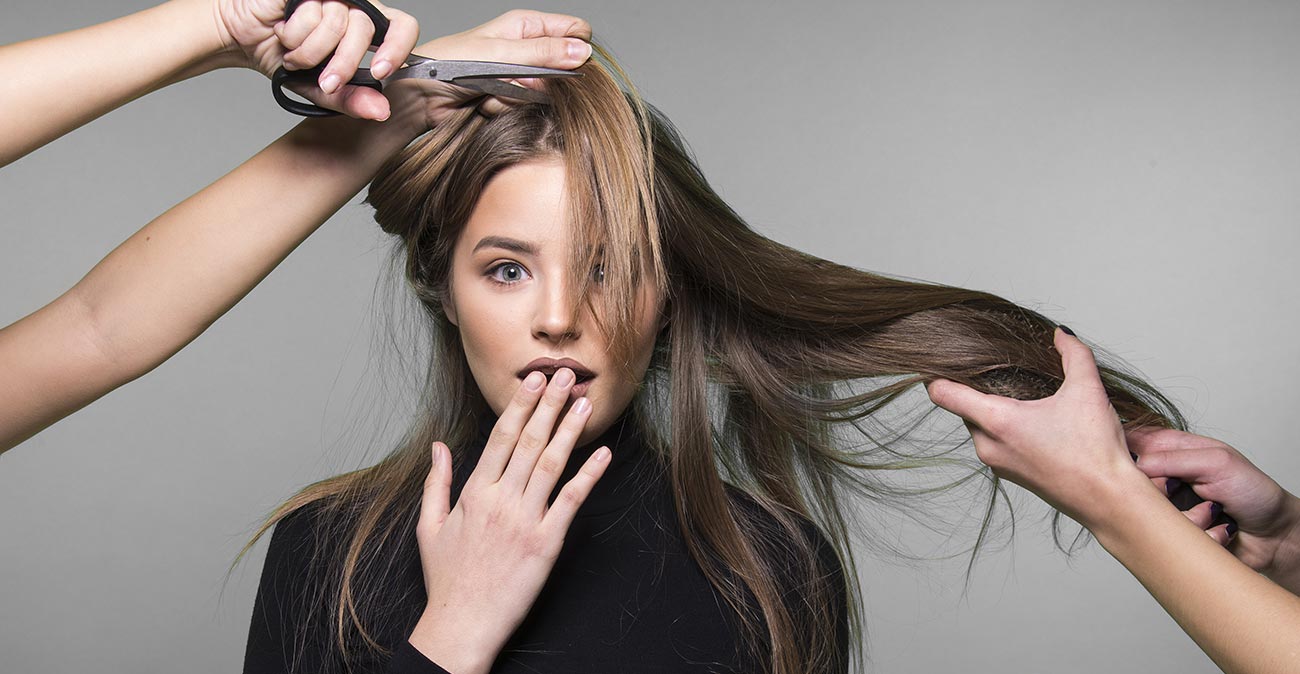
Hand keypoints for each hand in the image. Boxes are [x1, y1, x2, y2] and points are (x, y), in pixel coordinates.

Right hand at [212, 0, 417, 119]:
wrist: (243, 40)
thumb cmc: (285, 59)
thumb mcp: (321, 89)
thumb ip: (351, 99)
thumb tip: (381, 111)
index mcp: (368, 29)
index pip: (404, 27)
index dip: (398, 48)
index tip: (379, 72)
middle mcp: (354, 8)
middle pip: (365, 30)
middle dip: (343, 63)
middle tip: (326, 81)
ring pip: (337, 22)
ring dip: (310, 51)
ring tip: (295, 56)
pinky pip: (312, 11)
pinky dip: (294, 34)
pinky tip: (283, 32)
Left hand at [380, 9, 592, 135]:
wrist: (420, 96)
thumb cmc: (447, 64)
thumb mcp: (499, 53)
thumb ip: (543, 53)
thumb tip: (583, 52)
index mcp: (526, 25)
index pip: (575, 32)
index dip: (574, 49)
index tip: (558, 62)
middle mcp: (526, 49)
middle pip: (562, 69)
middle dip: (540, 80)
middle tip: (514, 78)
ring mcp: (519, 76)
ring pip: (544, 93)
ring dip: (517, 96)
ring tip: (490, 89)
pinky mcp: (511, 100)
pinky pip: (526, 109)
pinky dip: (505, 108)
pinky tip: (485, 102)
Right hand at [408, 368, 610, 673]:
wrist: (462, 624)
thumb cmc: (447, 579)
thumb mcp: (430, 526)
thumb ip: (437, 482)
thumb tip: (439, 446)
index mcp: (474, 494)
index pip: (500, 438)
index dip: (519, 406)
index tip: (532, 381)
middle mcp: (501, 501)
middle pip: (530, 443)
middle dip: (549, 406)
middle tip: (565, 376)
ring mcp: (526, 521)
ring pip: (552, 465)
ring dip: (570, 431)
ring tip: (585, 403)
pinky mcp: (547, 544)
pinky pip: (572, 502)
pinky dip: (590, 476)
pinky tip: (603, 456)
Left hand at [924, 327, 1156, 531]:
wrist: (1109, 500)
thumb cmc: (1095, 452)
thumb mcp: (1087, 391)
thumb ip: (1073, 354)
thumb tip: (1060, 334)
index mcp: (997, 421)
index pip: (943, 394)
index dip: (937, 373)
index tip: (943, 360)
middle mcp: (988, 445)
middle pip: (964, 407)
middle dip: (978, 389)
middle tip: (1003, 372)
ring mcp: (997, 463)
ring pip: (980, 426)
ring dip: (994, 410)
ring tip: (1025, 398)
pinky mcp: (1009, 475)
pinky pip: (994, 444)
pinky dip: (1005, 429)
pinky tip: (1034, 423)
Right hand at [1130, 427, 1299, 584]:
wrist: (1276, 537)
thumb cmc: (1255, 493)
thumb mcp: (1217, 463)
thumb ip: (1172, 458)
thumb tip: (1133, 465)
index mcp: (1171, 448)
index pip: (1129, 441)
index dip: (1125, 453)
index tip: (1140, 469)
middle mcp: (1163, 475)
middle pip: (1132, 481)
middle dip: (1161, 492)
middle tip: (1180, 492)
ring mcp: (1166, 504)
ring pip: (1147, 511)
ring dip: (1186, 517)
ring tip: (1212, 514)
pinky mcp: (1170, 530)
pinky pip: (1163, 535)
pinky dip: (1194, 534)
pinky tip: (1214, 531)